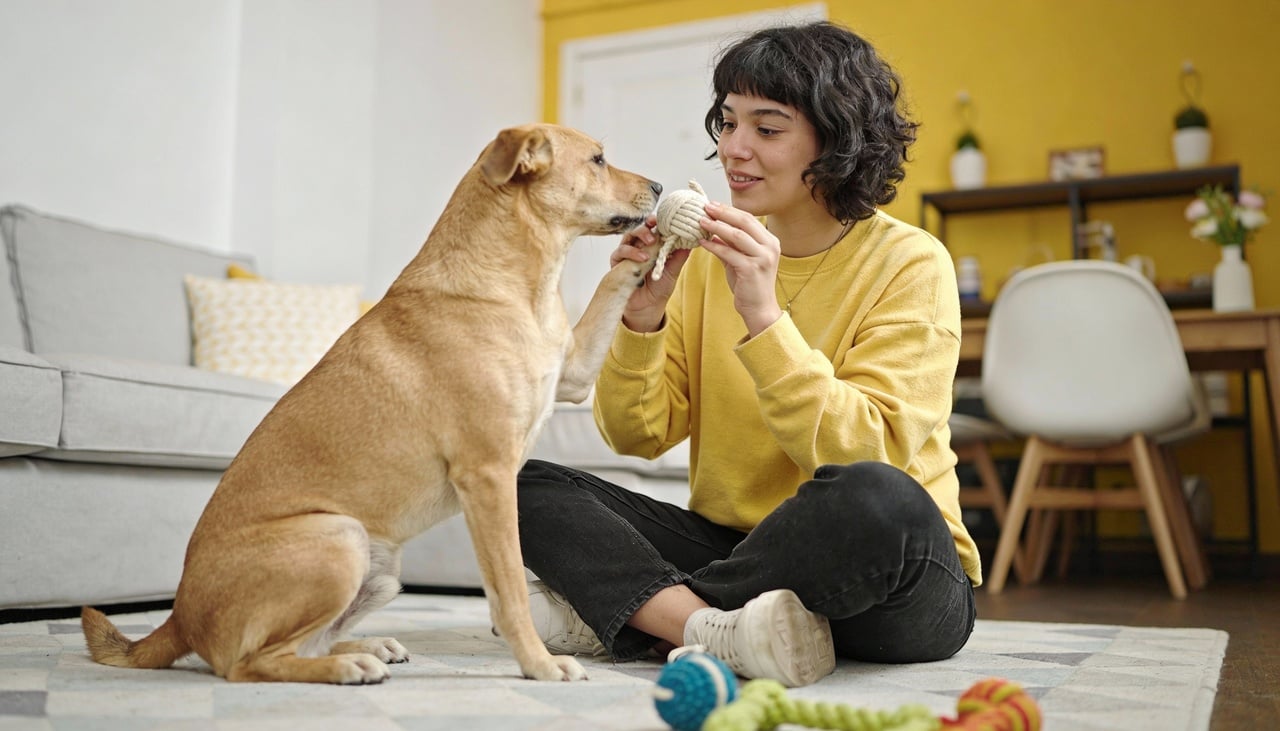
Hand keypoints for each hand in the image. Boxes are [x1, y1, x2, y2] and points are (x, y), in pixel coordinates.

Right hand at [611, 215, 690, 332]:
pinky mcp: (617, 263)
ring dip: (639, 236)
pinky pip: (620, 252)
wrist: (648, 307)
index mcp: (652, 245)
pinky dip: (631, 252)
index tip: (665, 218)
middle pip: (639, 228)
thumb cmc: (660, 288)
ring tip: (651, 243)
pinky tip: (642, 257)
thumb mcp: (673, 270)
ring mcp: (626, 253)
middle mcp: (638, 246)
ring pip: (628, 236)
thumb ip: (679, 256)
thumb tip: (690, 241)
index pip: (653, 228)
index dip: (658, 221)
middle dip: (647, 226)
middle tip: (655, 227)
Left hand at [696, 201, 782, 336]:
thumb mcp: (740, 259)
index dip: (729, 210)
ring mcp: (763, 258)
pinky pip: (729, 253)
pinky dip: (714, 246)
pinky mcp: (752, 269)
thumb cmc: (750, 285)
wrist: (759, 309)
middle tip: (706, 207)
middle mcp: (770, 247)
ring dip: (717, 226)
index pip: (748, 219)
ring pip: (737, 235)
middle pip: (744, 222)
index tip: (713, 205)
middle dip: (723, 213)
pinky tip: (702, 242)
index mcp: (770, 241)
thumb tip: (713, 229)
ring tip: (701, 221)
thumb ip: (730, 245)